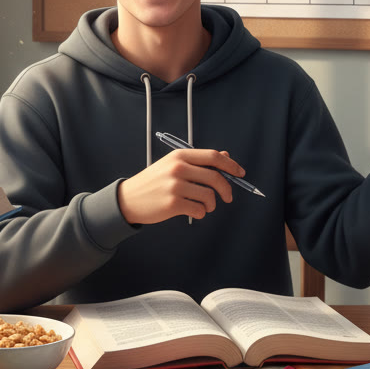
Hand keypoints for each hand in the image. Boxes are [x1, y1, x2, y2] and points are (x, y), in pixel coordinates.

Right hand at [117, 148, 245, 223]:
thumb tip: (226, 157)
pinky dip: (201, 213)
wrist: (129, 199)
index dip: (231, 166)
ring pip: (209, 196)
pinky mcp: (172, 204)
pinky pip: (200, 210)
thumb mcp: (174, 165)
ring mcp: (175, 186)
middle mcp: (178, 168)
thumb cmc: (154, 182)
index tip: (240, 174)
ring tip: (203, 206)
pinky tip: (192, 211)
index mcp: (179, 156)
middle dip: (227, 189)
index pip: (213, 156)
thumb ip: (200, 161)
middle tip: (228, 197)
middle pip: (215, 177)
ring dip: (211, 204)